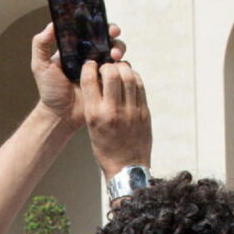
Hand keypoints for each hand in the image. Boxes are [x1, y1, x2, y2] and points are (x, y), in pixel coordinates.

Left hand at [29, 20, 127, 120]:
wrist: (61, 115)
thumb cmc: (50, 91)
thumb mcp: (40, 65)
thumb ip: (41, 44)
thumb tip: (52, 24)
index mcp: (76, 49)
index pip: (89, 31)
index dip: (98, 24)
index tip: (102, 22)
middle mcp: (90, 56)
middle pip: (106, 39)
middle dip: (112, 34)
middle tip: (113, 35)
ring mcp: (101, 69)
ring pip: (115, 52)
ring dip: (118, 49)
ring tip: (115, 56)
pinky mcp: (109, 82)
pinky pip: (121, 71)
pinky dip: (123, 67)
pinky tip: (119, 69)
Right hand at [77, 56, 150, 176]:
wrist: (127, 168)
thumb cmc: (105, 148)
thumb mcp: (91, 126)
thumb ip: (94, 103)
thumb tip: (99, 79)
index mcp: (95, 115)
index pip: (89, 79)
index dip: (89, 67)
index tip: (91, 65)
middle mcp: (113, 111)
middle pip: (112, 73)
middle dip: (107, 65)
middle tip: (106, 67)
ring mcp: (131, 111)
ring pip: (129, 76)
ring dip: (122, 68)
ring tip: (119, 70)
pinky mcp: (144, 112)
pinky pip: (140, 86)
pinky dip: (134, 77)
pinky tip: (129, 80)